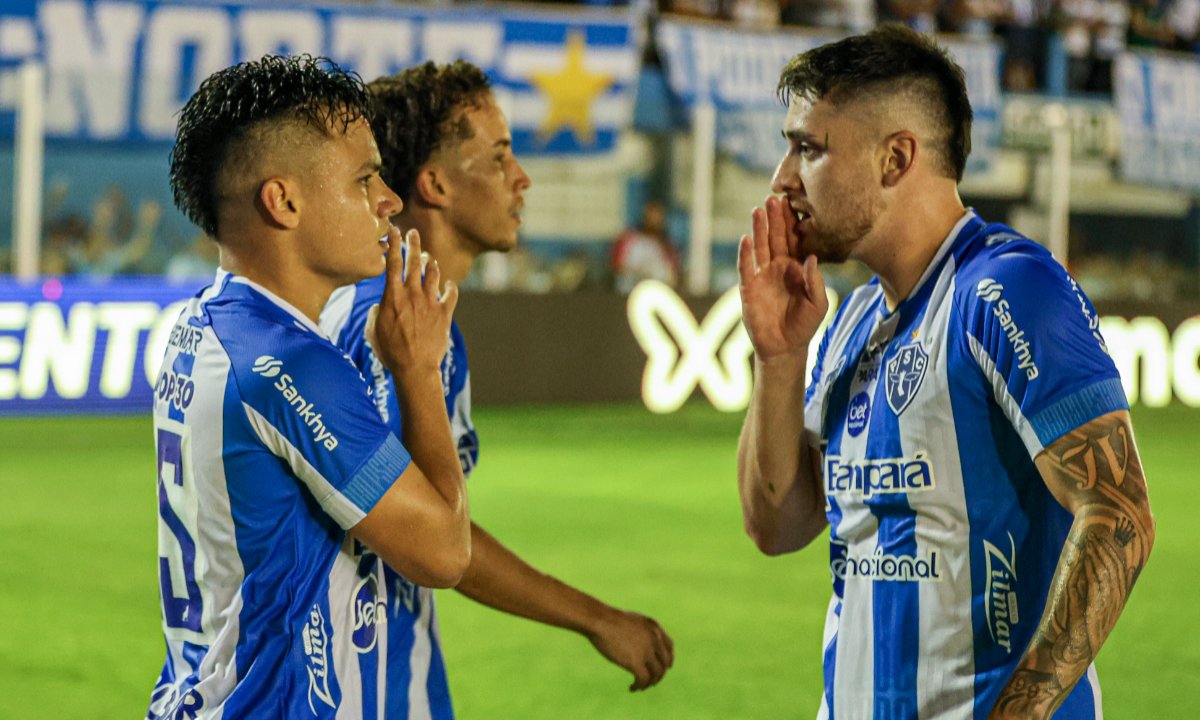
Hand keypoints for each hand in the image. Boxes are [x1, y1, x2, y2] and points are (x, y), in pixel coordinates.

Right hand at [366, 226, 458, 380]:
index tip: (394, 230)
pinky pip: (451, 293)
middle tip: (413, 233)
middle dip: (414, 244)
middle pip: (414, 261)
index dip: (393, 244)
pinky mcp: (445, 313)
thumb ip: (376, 311)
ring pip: (433, 273)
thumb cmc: (389, 352)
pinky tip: (447, 283)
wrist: (415, 368)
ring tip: (428, 258)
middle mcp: (413, 294)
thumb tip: (381, 304)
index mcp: (392, 296)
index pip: (392, 263)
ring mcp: (431, 302)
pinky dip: (449, 286)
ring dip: (431, 263)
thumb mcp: (373, 330)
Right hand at [586, 609, 673, 691]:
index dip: (668, 659)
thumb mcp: (632, 621)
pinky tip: (632, 688)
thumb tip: (639, 645)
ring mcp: (646, 651)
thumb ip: (640, 631)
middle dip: (659, 674)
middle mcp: (654, 639)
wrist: (600, 621)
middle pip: (664, 663)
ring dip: (649, 683)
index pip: (669, 647)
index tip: (665, 668)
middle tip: (650, 682)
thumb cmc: (609, 619)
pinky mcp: (635, 662)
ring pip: (656, 674)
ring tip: (640, 686)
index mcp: (654, 627)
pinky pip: (644, 679)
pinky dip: (639, 686)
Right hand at [737, 196, 827, 359]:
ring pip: (759, 247)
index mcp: (795, 268)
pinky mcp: (749, 288)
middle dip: (775, 218)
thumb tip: (811, 258)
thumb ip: (815, 282)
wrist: (784, 347)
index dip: (792, 223)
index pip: (793, 241)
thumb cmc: (804, 325)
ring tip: (759, 209)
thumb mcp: (818, 304)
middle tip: (775, 198)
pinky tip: (746, 238)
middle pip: (775, 238)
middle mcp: (777, 267)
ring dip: (759, 229)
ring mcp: (762, 276)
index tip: (794, 203)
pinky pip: (746, 267)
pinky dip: (745, 253)